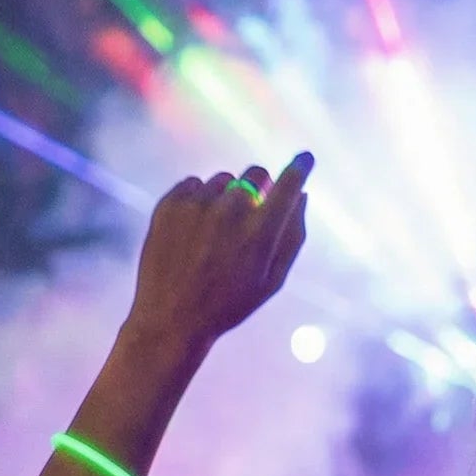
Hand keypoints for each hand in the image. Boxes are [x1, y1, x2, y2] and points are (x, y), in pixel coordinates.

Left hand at [123, 156, 310, 354]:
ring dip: (226, 196)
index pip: (288, 185)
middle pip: (255, 173)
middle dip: (260, 186)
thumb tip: (302, 196)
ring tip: (215, 233)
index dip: (300, 168)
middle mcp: (230, 210)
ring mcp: (197, 204)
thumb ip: (293, 236)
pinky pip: (194, 185)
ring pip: (223, 179)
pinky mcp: (169, 202)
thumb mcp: (272, 280)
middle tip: (253, 210)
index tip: (306, 157)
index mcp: (260, 232)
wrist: (172, 318)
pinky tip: (194, 231)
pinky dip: (199, 200)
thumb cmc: (229, 304)